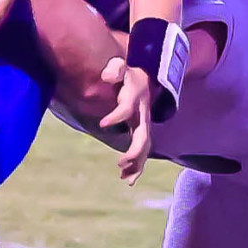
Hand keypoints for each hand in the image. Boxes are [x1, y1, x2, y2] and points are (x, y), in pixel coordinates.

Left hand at [98, 57, 153, 184]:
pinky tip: (127, 180)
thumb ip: (115, 69)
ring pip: (144, 149)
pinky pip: (142, 153)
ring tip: (125, 178)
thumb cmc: (127, 75)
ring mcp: (144, 127)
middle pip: (143, 136)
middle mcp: (142, 115)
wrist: (145, 81)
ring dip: (136, 164)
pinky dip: (136, 167)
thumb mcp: (120, 67)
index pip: (127, 109)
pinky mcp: (141, 135)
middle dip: (134, 151)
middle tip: (120, 162)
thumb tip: (106, 76)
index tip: (102, 123)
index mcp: (135, 98)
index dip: (116, 116)